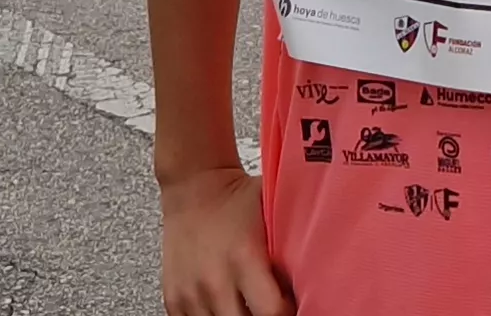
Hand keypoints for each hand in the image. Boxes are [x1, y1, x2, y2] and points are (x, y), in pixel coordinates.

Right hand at [156, 165, 285, 315]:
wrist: (194, 187)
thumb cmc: (237, 200)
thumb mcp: (273, 214)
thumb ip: (293, 249)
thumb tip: (318, 278)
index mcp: (244, 258)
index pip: (272, 313)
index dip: (287, 313)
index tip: (291, 304)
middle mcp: (214, 280)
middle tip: (268, 306)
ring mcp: (191, 292)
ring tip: (246, 303)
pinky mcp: (173, 298)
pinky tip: (223, 306)